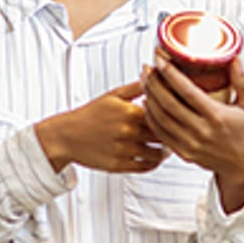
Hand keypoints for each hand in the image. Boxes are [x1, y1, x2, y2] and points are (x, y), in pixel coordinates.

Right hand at [34, 81, 167, 173]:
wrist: (67, 135)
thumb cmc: (91, 114)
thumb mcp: (113, 95)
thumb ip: (137, 87)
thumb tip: (156, 75)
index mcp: (130, 112)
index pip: (163, 116)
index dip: (173, 117)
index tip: (177, 117)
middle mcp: (128, 132)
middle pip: (162, 136)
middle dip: (171, 135)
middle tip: (176, 134)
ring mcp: (123, 151)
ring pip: (156, 155)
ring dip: (164, 152)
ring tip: (167, 147)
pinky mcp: (118, 166)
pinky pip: (144, 167)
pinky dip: (153, 164)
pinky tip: (155, 157)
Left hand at [142, 56, 243, 213]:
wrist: (243, 164)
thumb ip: (240, 80)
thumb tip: (235, 57)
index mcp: (217, 116)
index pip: (187, 92)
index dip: (171, 75)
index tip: (160, 60)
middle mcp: (201, 130)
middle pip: (169, 103)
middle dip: (154, 83)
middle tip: (147, 68)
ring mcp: (190, 143)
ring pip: (161, 118)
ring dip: (149, 97)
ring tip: (144, 81)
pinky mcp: (183, 152)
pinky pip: (160, 133)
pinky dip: (151, 116)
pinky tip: (147, 102)